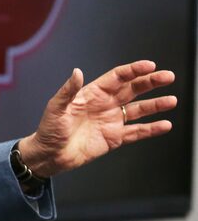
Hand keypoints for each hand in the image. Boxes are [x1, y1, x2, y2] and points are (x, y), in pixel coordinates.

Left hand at [17, 60, 176, 177]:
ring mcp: (111, 121)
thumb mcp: (56, 108)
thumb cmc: (49, 130)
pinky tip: (165, 125)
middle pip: (132, 90)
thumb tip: (77, 71)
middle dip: (150, 83)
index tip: (150, 66)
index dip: (133, 70)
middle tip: (168, 77)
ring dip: (155, 105)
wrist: (49, 155)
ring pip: (138, 110)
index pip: (117, 77)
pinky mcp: (114, 138)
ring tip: (171, 100)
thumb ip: (68, 91)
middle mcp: (105, 105)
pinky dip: (151, 129)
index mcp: (92, 94)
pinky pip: (136, 132)